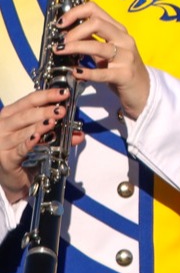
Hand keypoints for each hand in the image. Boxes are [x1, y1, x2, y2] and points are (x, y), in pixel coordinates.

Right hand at [0, 87, 72, 203]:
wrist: (16, 178)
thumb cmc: (27, 152)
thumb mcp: (43, 138)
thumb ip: (61, 133)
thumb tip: (80, 133)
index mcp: (10, 115)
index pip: (29, 100)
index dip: (47, 95)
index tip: (64, 93)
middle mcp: (2, 126)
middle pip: (25, 115)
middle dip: (45, 111)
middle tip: (62, 110)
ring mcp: (2, 142)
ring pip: (22, 131)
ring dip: (39, 126)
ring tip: (53, 122)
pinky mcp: (6, 158)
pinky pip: (19, 149)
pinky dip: (28, 143)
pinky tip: (37, 138)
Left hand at [57, 2, 150, 119]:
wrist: (142, 89)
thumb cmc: (122, 68)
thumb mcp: (107, 51)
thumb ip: (91, 42)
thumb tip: (66, 36)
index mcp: (118, 30)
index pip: (95, 10)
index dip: (75, 13)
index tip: (60, 24)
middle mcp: (124, 40)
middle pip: (97, 24)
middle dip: (74, 32)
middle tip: (60, 42)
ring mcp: (126, 57)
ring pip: (98, 47)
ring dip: (75, 48)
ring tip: (59, 52)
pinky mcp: (124, 75)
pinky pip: (102, 73)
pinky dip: (86, 72)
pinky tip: (75, 72)